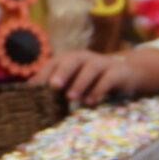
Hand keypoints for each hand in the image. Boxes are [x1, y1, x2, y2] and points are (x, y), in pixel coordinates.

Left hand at [37, 47, 158, 105]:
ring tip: (70, 97)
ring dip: (80, 82)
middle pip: (72, 60)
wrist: (126, 73)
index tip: (32, 89)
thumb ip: (58, 88)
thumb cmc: (92, 80)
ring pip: (90, 68)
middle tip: (53, 86)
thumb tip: (33, 102)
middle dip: (62, 72)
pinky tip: (90, 101)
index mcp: (70, 59)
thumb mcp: (74, 82)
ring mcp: (103, 63)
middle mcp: (85, 58)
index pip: (53, 63)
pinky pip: (108, 79)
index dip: (43, 74)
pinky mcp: (118, 72)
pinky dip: (99, 89)